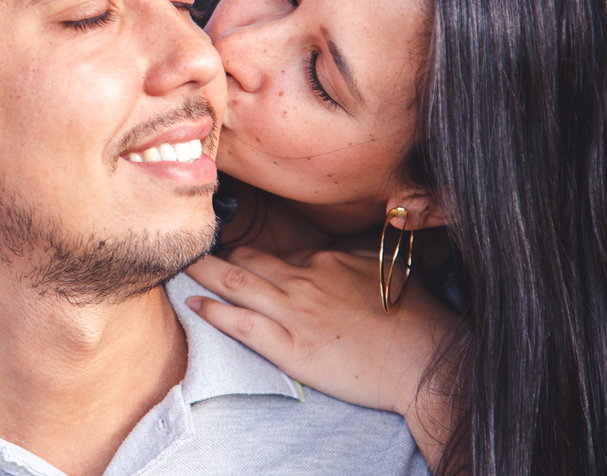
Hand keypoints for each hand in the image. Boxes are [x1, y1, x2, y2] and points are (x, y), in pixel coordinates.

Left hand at [184, 247, 458, 466]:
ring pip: (235, 283)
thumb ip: (354, 255)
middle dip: (216, 254)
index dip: (248, 252)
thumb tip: (338, 249)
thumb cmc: (414, 315)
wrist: (425, 357)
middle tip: (192, 249)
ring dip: (203, 272)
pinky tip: (195, 304)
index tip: (228, 248)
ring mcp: (294, 312)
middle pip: (247, 260)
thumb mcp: (385, 269)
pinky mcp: (290, 346)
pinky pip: (242, 324)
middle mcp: (304, 279)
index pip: (275, 253)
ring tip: (182, 266)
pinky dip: (214, 311)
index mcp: (325, 260)